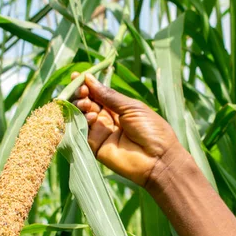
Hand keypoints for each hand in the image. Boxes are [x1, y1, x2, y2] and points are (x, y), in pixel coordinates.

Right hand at [71, 72, 181, 186]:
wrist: (158, 159)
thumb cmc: (151, 129)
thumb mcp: (131, 107)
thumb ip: (109, 95)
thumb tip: (88, 78)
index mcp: (118, 108)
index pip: (97, 94)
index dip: (86, 85)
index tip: (77, 76)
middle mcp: (106, 119)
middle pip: (86, 104)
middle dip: (81, 95)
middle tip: (82, 92)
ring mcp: (100, 133)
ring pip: (82, 116)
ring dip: (80, 107)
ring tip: (86, 104)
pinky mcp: (95, 146)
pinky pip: (82, 132)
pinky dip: (83, 122)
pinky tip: (92, 117)